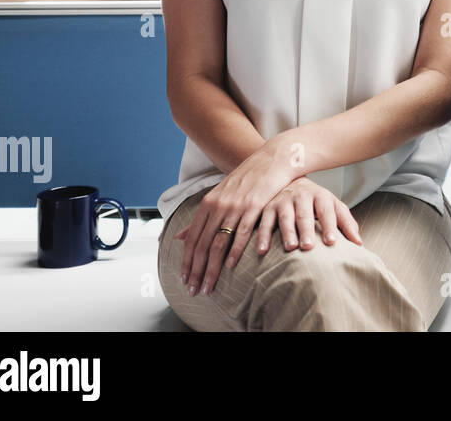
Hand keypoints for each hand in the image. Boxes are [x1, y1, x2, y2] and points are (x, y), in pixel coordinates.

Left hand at [176, 139, 298, 296]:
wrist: (271, 159)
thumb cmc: (248, 179)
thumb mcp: (220, 195)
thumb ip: (201, 217)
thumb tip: (179, 237)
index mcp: (208, 204)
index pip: (192, 240)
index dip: (187, 263)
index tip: (185, 280)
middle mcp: (218, 206)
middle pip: (201, 246)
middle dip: (196, 271)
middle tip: (194, 291)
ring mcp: (235, 206)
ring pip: (218, 244)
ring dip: (212, 269)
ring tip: (209, 286)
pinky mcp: (253, 206)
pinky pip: (241, 234)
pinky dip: (235, 252)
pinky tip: (231, 267)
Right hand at [255, 177, 362, 256]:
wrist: (292, 181)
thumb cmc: (317, 202)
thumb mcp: (334, 207)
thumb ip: (346, 223)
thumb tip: (359, 243)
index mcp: (321, 196)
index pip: (327, 211)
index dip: (330, 226)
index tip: (332, 242)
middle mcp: (302, 196)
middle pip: (305, 214)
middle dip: (306, 230)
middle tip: (309, 247)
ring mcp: (284, 200)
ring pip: (285, 217)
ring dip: (287, 233)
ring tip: (290, 248)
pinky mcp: (268, 207)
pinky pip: (264, 222)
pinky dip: (263, 236)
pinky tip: (263, 250)